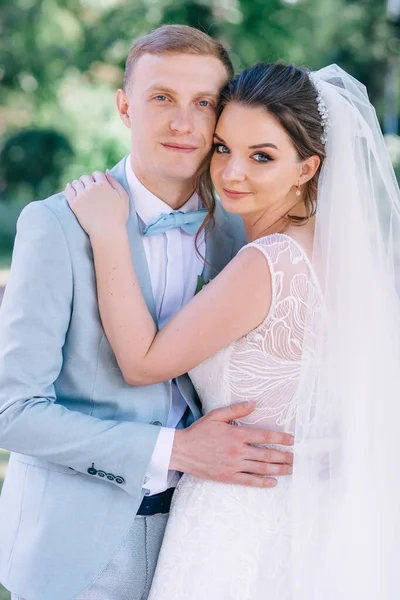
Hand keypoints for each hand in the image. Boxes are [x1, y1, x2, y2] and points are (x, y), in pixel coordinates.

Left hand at [65, 171, 128, 237]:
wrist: (108, 232)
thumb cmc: (118, 217)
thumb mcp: (123, 197)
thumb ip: (115, 182)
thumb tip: (106, 171)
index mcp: (104, 184)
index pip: (97, 173)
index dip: (97, 179)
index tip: (98, 185)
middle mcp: (92, 188)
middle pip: (85, 177)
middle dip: (87, 182)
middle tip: (89, 190)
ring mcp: (82, 195)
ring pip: (76, 183)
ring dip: (78, 185)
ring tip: (81, 191)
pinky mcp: (74, 204)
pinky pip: (68, 190)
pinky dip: (69, 188)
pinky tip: (71, 189)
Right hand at [171, 402, 293, 487]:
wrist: (182, 451)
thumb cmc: (199, 432)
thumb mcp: (216, 416)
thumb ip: (236, 410)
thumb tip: (253, 404)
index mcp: (237, 434)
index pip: (265, 437)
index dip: (281, 439)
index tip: (292, 440)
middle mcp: (238, 451)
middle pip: (267, 455)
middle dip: (285, 456)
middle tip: (296, 457)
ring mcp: (234, 465)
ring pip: (261, 468)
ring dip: (279, 469)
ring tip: (291, 469)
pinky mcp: (228, 476)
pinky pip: (249, 481)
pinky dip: (263, 482)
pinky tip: (273, 482)